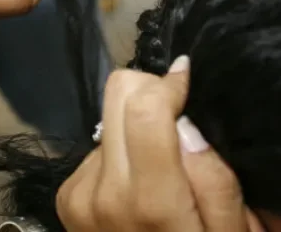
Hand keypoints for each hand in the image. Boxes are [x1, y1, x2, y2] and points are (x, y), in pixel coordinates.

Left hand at [56, 56, 263, 230]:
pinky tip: (140, 187)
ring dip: (138, 130)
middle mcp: (101, 190)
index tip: (190, 83)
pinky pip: (99, 147)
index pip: (142, 104)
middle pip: (117, 94)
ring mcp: (78, 194)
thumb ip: (213, 178)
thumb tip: (186, 122)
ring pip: (110, 118)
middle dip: (151, 95)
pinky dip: (123, 154)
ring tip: (163, 170)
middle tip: (179, 125)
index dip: (170, 82)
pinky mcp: (67, 197)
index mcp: (147, 199)